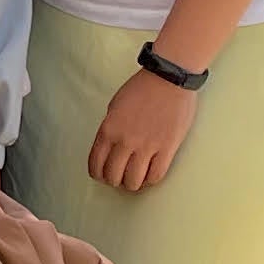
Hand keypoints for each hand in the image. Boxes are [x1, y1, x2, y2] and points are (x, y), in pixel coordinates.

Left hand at [85, 69, 198, 192]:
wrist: (168, 79)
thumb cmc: (141, 89)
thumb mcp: (114, 107)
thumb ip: (110, 128)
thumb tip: (110, 147)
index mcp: (108, 130)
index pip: (96, 163)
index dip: (98, 174)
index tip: (102, 175)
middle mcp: (124, 141)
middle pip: (113, 175)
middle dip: (113, 181)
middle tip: (119, 179)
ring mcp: (146, 146)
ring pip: (133, 180)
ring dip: (131, 185)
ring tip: (134, 181)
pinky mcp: (167, 148)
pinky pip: (156, 175)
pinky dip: (150, 181)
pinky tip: (149, 177)